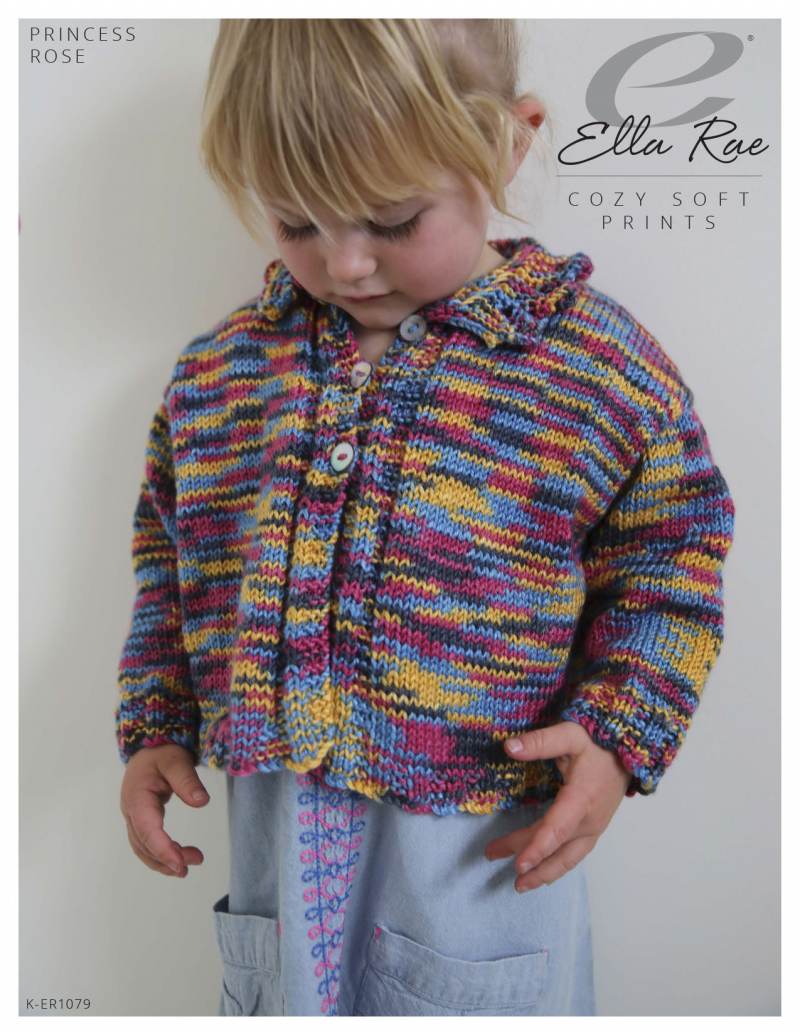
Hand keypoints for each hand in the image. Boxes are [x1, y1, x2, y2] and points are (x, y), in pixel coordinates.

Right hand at [119, 744, 209, 877]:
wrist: (150, 747)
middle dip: (165, 859)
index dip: (163, 849)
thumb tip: (201, 802)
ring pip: (142, 847)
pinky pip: (146, 842)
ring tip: (188, 867)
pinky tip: (178, 858)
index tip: (181, 864)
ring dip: (162, 861)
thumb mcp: (177, 760)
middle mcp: (130, 811)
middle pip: (143, 843)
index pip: (147, 829)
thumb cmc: (163, 753)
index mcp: (137, 797)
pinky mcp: (140, 820)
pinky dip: (160, 854)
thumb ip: (187, 780)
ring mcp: (133, 817)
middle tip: (192, 865)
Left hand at [484, 721, 630, 892]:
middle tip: (491, 854)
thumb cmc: (599, 743)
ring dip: (543, 873)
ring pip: (567, 858)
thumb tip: (509, 747)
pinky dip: (557, 867)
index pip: (556, 829)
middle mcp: (590, 821)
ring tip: (519, 886)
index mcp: (582, 799)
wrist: (629, 751)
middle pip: (555, 847)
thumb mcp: (571, 734)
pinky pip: (575, 855)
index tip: (518, 864)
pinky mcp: (595, 829)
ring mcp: (594, 828)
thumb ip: (541, 742)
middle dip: (525, 857)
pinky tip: (543, 874)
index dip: (537, 848)